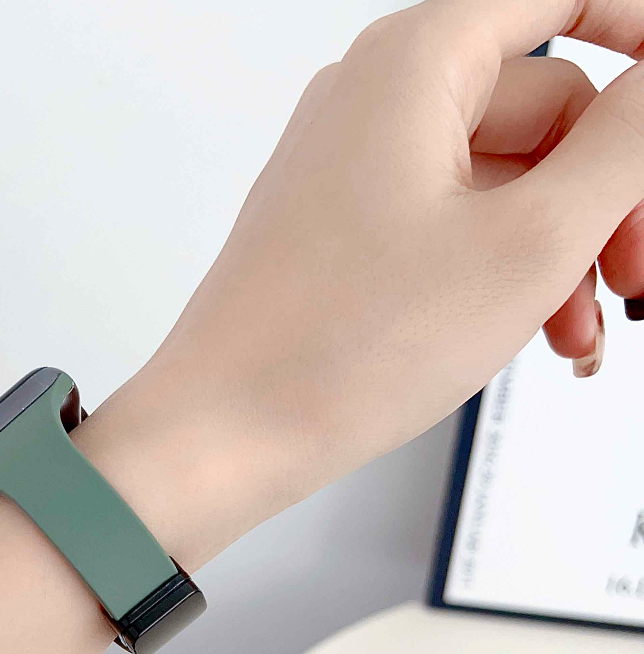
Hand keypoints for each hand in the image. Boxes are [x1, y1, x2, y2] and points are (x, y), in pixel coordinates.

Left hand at [0, 0, 643, 653]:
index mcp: (414, 64)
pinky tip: (527, 338)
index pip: (566, 0)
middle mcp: (373, 103)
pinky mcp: (339, 236)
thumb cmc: (335, 353)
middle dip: (604, 201)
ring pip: (499, 185)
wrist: (223, 437)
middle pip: (543, 112)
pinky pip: (446, 229)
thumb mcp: (529, 243)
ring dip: (557, 255)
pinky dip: (496, 275)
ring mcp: (350, 172)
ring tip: (576, 335)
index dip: (641, 48)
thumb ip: (624, 147)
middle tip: (633, 282)